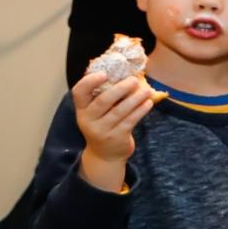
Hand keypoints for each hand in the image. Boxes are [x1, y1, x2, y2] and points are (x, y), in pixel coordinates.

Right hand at [72, 69, 155, 191]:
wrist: (105, 155)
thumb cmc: (104, 125)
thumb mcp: (97, 113)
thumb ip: (104, 96)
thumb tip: (125, 74)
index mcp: (82, 110)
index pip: (79, 93)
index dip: (89, 81)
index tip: (104, 73)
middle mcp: (88, 120)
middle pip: (103, 101)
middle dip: (120, 89)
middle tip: (134, 80)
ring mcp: (102, 130)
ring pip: (119, 111)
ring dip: (135, 98)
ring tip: (147, 90)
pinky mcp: (116, 138)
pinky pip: (130, 121)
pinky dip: (140, 110)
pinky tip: (148, 103)